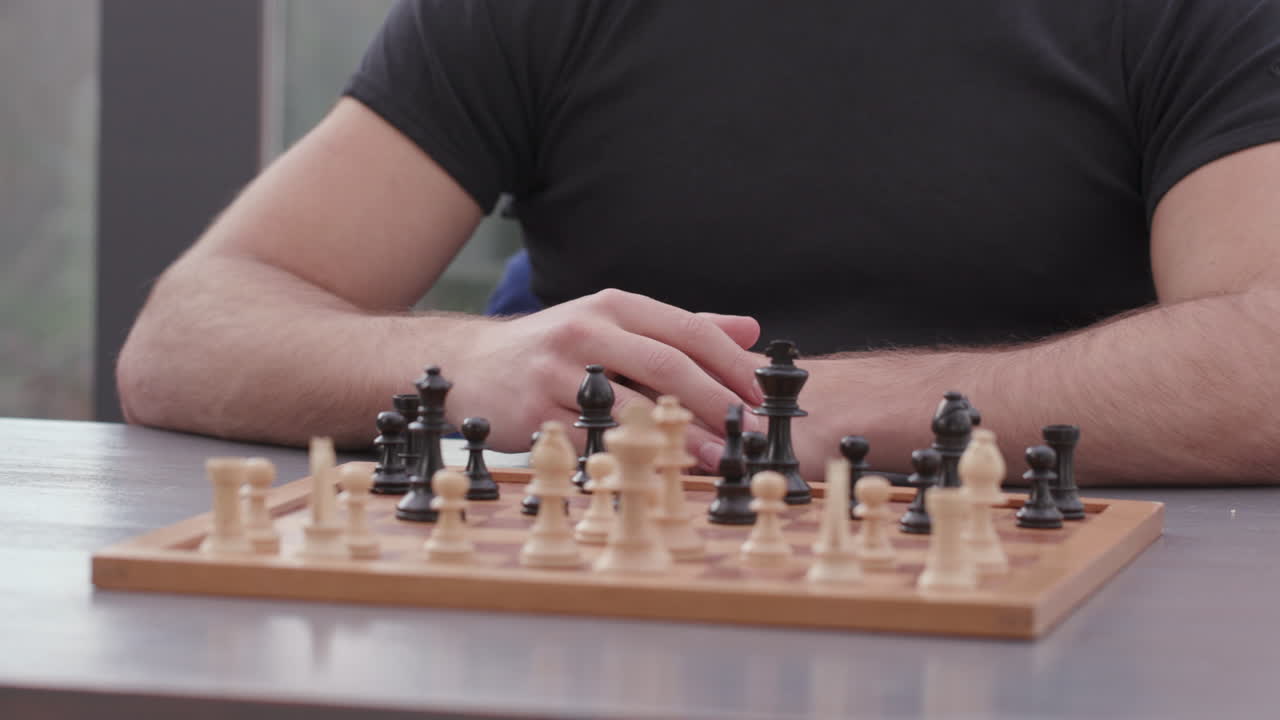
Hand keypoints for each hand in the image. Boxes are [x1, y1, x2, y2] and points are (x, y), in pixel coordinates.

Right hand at [442, 289, 766, 470]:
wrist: (472, 367)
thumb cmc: (555, 350)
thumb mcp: (613, 324)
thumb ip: (681, 329)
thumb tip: (751, 331)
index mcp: (613, 307)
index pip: (687, 330)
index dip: (732, 363)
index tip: (764, 394)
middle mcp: (585, 331)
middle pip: (667, 365)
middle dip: (717, 401)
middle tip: (751, 431)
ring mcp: (557, 373)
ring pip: (633, 408)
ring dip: (683, 437)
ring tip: (720, 459)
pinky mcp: (536, 414)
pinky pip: (595, 441)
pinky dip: (633, 458)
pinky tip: (660, 471)